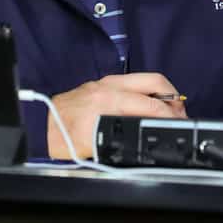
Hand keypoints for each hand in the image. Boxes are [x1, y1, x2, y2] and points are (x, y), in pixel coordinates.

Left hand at [47, 72, 186, 158]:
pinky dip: (147, 91)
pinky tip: (149, 105)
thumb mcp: (98, 144)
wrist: (43, 126)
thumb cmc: (65, 138)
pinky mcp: (103, 83)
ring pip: (145, 79)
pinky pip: (133, 82)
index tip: (180, 124)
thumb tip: (149, 136)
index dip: (171, 115)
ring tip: (169, 111)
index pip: (152, 103)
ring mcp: (106, 81)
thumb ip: (126, 136)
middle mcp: (109, 85)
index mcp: (109, 100)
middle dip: (173, 97)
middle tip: (180, 114)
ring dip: (161, 92)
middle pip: (155, 81)